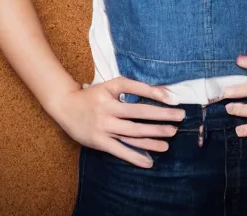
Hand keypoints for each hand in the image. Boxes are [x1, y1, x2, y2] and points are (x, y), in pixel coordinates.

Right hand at [47, 77, 185, 167]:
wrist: (66, 107)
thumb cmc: (93, 95)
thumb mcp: (111, 86)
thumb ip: (133, 88)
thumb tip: (161, 92)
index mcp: (111, 89)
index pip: (136, 89)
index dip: (155, 93)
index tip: (174, 98)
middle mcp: (108, 108)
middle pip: (139, 113)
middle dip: (161, 116)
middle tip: (180, 117)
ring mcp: (104, 126)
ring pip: (132, 133)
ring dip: (153, 137)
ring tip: (170, 139)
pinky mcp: (99, 142)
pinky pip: (120, 151)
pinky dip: (135, 157)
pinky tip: (150, 161)